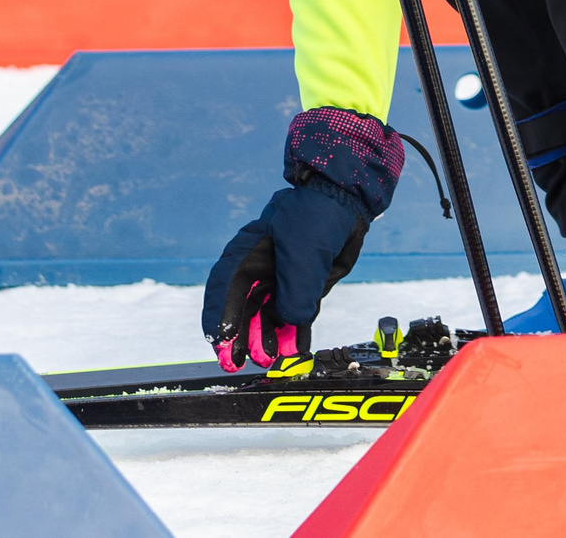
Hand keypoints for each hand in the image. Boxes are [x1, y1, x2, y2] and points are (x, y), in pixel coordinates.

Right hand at [202, 107, 403, 370]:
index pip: (225, 287)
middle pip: (242, 307)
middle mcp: (260, 270)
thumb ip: (295, 290)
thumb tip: (289, 322)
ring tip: (269, 361)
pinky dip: (295, 334)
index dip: (219, 314)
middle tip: (237, 362)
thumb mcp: (304, 252)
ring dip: (266, 339)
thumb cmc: (316, 216)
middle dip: (238, 336)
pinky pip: (295, 317)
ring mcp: (281, 280)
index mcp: (248, 253)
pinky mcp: (303, 289)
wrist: (346, 203)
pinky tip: (295, 351)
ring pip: (267, 316)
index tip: (219, 339)